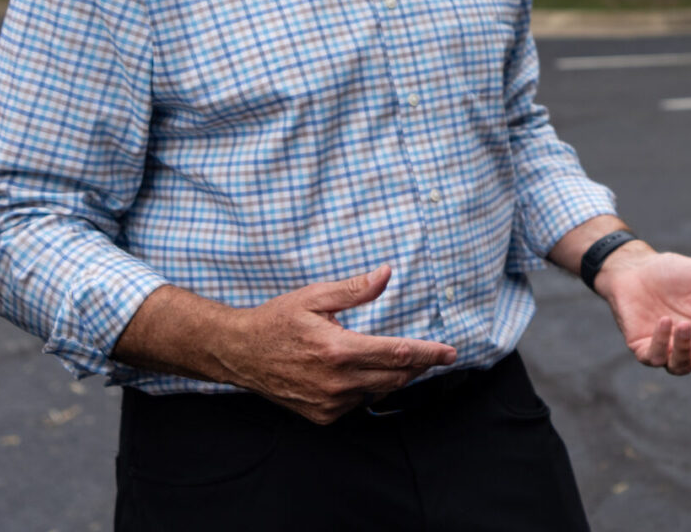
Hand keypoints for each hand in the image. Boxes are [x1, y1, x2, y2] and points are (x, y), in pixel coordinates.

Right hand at [216, 265, 457, 423]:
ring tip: (401, 359)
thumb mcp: (315, 297)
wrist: (239, 353)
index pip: (398, 354)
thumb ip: (354, 289)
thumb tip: (386, 273)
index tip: (451, 352)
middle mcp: (336, 382)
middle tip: (436, 354)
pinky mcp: (322, 415)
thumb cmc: (277, 320)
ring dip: (395, 376)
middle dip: (420, 365)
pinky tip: (365, 371)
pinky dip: (369, 387)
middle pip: (396, 376)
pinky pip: (358, 401)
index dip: (429, 353)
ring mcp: (328, 403)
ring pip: (379, 390)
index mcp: (338, 351)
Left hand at [595, 248, 690, 382]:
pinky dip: (660, 342)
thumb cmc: (672, 272)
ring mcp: (666, 350)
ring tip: (683, 324)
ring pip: (679, 368)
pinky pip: (654, 358)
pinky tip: (664, 321)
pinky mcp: (643, 348)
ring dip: (682, 350)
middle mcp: (690, 346)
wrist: (636, 268)